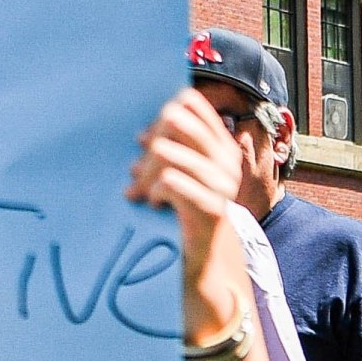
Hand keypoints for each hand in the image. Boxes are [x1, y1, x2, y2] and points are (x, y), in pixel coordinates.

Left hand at [128, 89, 245, 316]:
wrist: (204, 258)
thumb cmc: (185, 211)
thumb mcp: (182, 172)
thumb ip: (171, 148)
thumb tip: (139, 135)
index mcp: (222, 145)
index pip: (189, 102)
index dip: (160, 114)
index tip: (145, 141)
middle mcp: (226, 159)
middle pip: (172, 120)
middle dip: (148, 142)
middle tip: (135, 169)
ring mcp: (222, 182)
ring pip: (163, 151)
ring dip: (143, 173)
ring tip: (137, 191)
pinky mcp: (211, 206)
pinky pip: (168, 181)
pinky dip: (153, 192)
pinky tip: (153, 205)